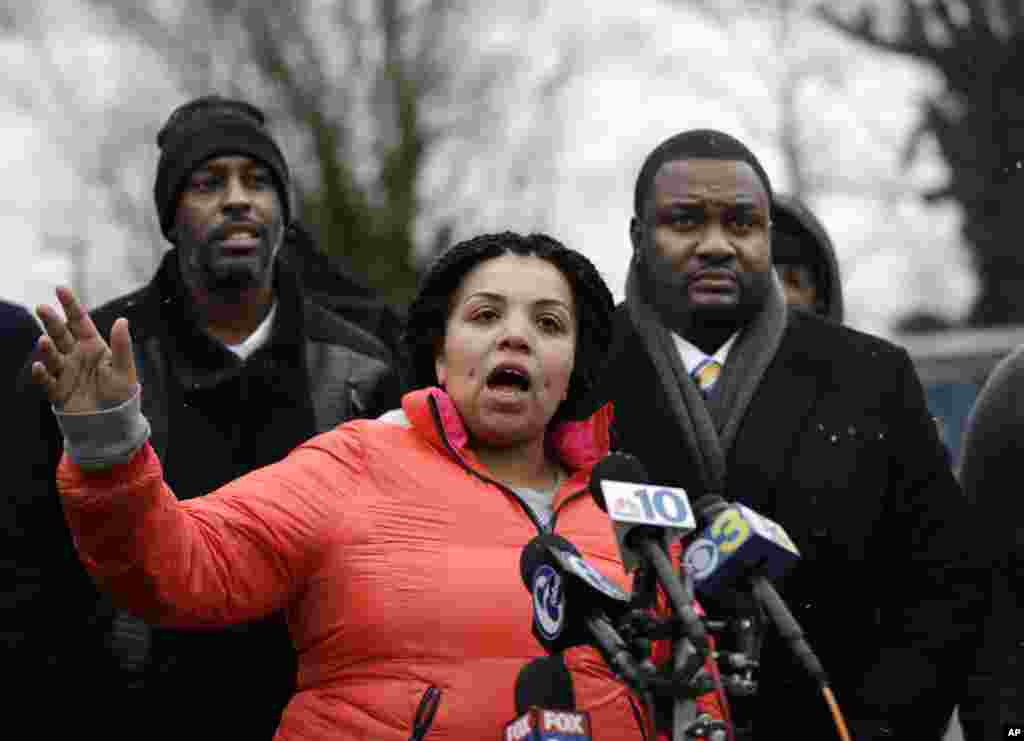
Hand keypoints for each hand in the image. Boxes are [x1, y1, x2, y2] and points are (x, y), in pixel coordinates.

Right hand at [32, 286, 138, 412]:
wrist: (113, 422)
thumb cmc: (121, 393)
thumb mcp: (124, 368)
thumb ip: (121, 345)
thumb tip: (122, 320)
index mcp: (93, 345)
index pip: (80, 321)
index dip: (70, 305)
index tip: (60, 289)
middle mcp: (76, 355)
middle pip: (61, 334)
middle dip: (52, 321)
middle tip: (42, 308)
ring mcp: (65, 372)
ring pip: (52, 355)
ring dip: (47, 348)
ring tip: (44, 341)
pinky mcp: (58, 390)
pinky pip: (47, 380)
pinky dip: (41, 374)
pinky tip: (39, 366)